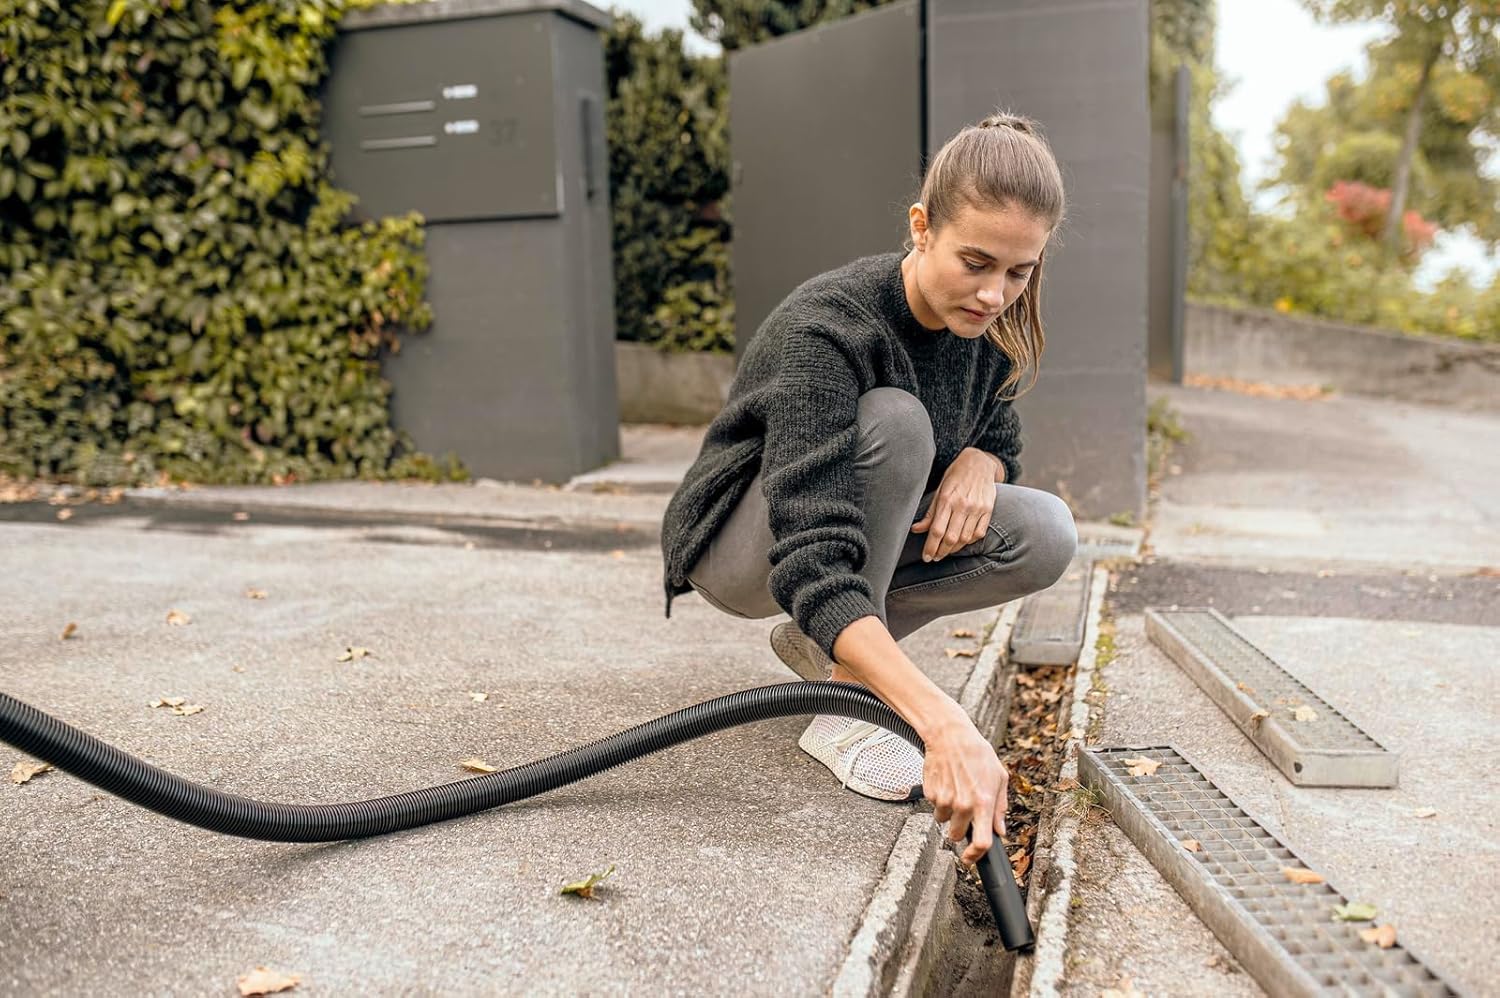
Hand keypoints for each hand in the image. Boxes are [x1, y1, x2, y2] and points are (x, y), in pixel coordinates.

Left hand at [910, 448, 999, 561]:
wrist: (979, 462)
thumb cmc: (955, 475)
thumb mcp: (939, 489)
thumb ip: (930, 512)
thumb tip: (916, 529)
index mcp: (947, 499)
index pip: (937, 530)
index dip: (930, 547)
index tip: (926, 557)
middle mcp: (963, 505)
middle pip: (951, 537)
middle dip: (941, 552)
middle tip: (935, 557)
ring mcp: (977, 508)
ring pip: (965, 538)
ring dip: (954, 549)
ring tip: (946, 552)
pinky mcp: (989, 509)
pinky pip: (979, 533)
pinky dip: (969, 541)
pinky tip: (961, 543)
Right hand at [921, 707, 1008, 865]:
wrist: (950, 735)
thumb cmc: (977, 754)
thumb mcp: (999, 778)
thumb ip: (1000, 808)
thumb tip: (1000, 830)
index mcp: (983, 803)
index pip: (982, 842)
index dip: (976, 856)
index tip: (972, 859)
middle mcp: (963, 805)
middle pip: (957, 836)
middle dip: (960, 829)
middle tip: (964, 811)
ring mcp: (944, 800)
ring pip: (944, 821)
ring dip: (949, 812)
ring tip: (956, 789)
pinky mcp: (930, 793)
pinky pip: (934, 806)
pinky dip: (939, 800)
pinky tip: (947, 782)